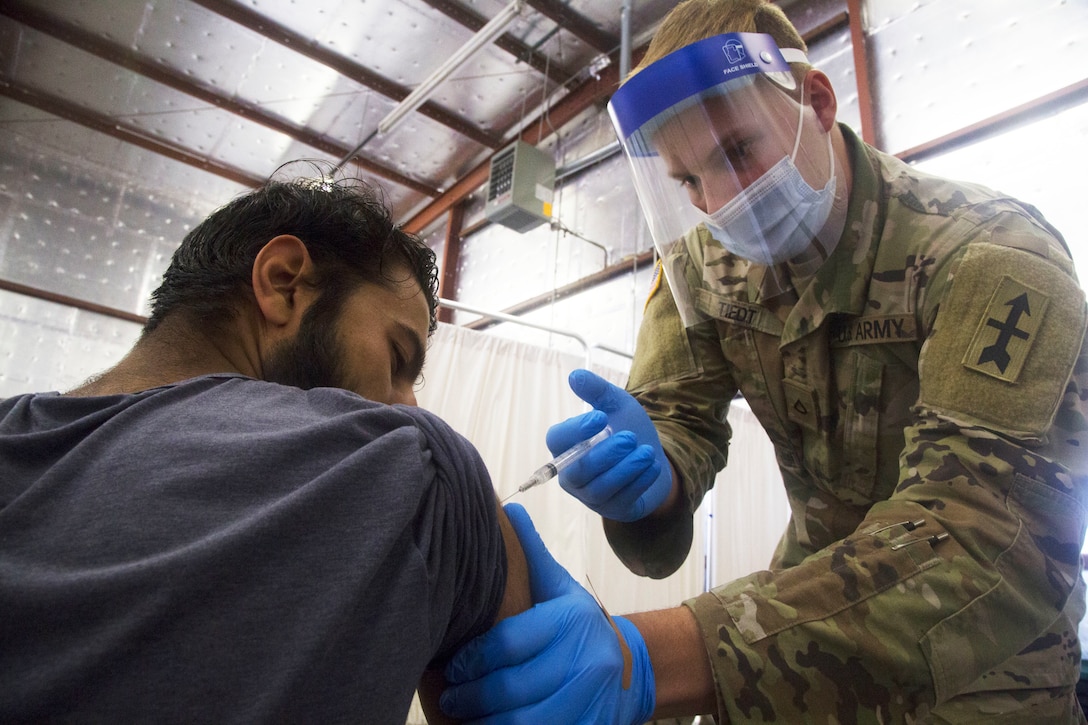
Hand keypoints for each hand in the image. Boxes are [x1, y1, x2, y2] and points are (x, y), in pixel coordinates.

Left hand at [440, 503, 654, 724]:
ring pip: (524, 721)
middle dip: (472, 695)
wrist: (632, 669)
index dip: (472, 659)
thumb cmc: (581, 626)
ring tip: (463, 715)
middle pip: (513, 687)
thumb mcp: (561, 588)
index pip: (509, 643)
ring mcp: (591, 699)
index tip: (451, 666)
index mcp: (572, 621)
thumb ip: (533, 556)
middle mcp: (587, 660)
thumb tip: (508, 511)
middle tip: (450, 694)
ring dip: (486, 722)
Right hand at [547, 368, 672, 520]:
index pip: (557, 440)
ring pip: (601, 488)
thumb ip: (596, 390)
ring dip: (626, 469)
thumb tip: (575, 376)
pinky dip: (639, 481)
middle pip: (579, 471)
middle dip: (605, 454)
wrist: (652, 456)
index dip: (576, 430)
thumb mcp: (615, 404)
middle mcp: (573, 475)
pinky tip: (653, 466)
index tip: (600, 417)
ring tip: (647, 451)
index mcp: (566, 446)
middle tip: (630, 437)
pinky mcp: (614, 510)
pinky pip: (622, 500)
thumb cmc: (626, 428)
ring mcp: (592, 496)